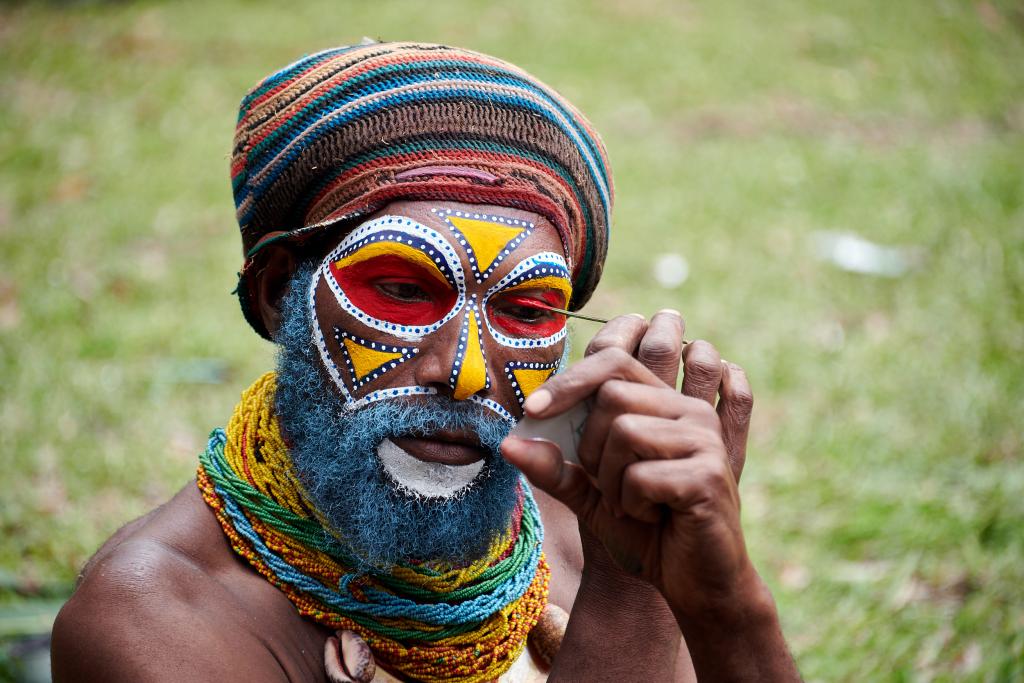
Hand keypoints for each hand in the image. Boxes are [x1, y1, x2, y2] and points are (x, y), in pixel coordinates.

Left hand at [502, 311, 759, 622]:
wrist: (696, 584)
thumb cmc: (647, 533)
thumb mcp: (589, 497)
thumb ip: (554, 467)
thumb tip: (508, 443)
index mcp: (664, 405)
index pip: (612, 363)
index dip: (569, 382)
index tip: (534, 410)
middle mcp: (690, 411)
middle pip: (612, 395)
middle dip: (592, 447)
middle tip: (610, 487)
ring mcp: (704, 439)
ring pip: (625, 431)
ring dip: (612, 481)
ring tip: (634, 506)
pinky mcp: (708, 473)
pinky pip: (640, 476)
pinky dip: (632, 506)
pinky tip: (655, 520)